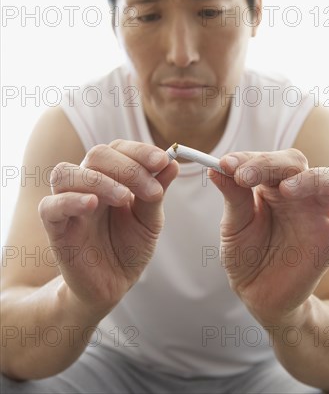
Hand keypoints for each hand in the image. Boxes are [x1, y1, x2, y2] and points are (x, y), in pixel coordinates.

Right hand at [39, 140, 178, 317]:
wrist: (112, 285)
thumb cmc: (129, 248)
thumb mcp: (149, 220)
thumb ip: (156, 192)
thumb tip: (172, 163)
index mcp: (110, 178)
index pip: (118, 149)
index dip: (140, 151)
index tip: (162, 160)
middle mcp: (87, 185)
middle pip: (96, 155)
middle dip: (128, 167)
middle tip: (151, 190)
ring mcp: (68, 204)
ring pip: (66, 173)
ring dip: (100, 180)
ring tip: (124, 198)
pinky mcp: (55, 229)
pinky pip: (50, 206)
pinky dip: (70, 200)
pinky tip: (92, 204)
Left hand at [208, 149, 328, 325]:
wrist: (258, 296)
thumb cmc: (246, 255)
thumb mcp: (234, 226)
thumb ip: (232, 197)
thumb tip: (214, 168)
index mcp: (272, 186)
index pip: (267, 160)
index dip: (247, 158)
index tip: (225, 164)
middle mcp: (298, 194)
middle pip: (297, 162)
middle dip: (269, 163)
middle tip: (243, 176)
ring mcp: (317, 215)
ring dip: (311, 178)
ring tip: (286, 189)